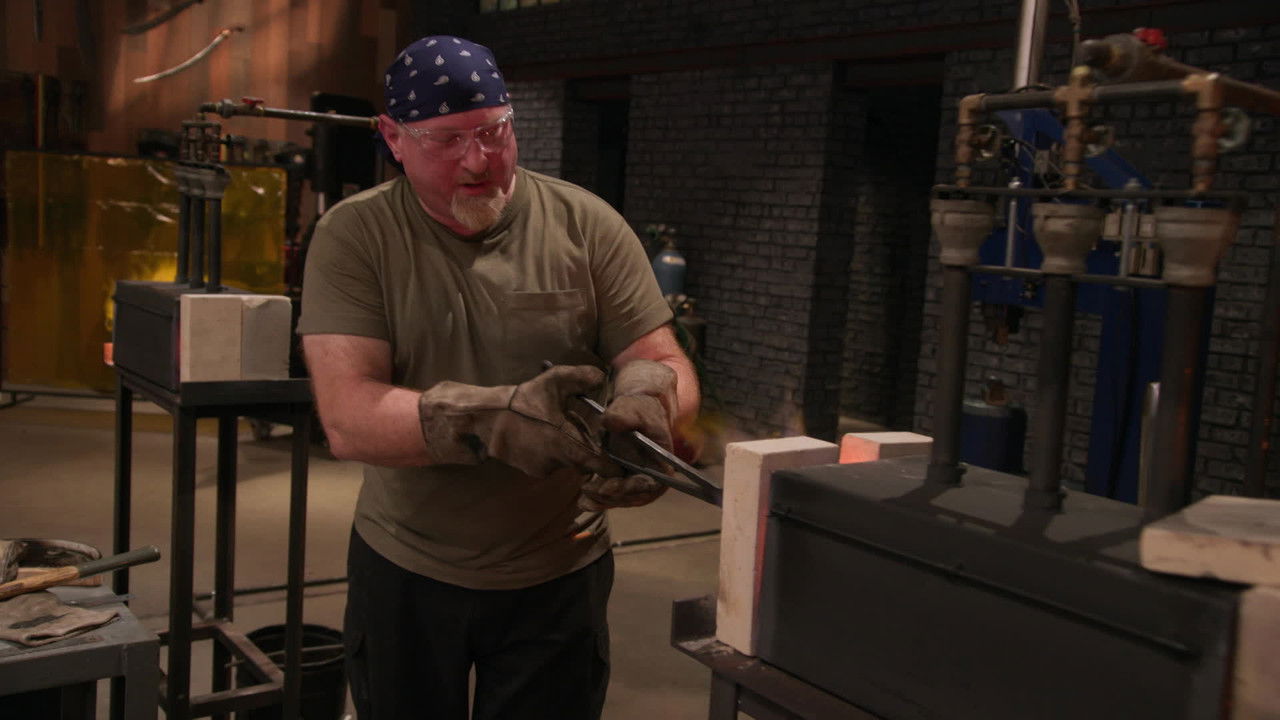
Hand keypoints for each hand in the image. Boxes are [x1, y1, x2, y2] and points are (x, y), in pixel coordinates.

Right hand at [418, 365, 614, 478]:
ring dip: (569, 449)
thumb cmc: (524, 400)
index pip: (600, 464)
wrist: (487, 419)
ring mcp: (544, 469)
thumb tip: (601, 377)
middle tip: (581, 427)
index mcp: (566, 442)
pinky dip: (554, 453)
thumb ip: (580, 377)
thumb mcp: (553, 381)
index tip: (621, 461)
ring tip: (557, 427)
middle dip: (587, 447)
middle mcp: (557, 461)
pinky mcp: (532, 472)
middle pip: (585, 460)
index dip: (613, 464)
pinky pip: (553, 463)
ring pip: (568, 461)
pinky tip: (543, 436)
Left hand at [578, 359, 677, 509]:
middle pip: (634, 496)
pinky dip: (598, 500)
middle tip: (590, 491)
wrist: (632, 412)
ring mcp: (636, 480)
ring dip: (602, 502)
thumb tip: (611, 421)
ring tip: (583, 500)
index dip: (630, 489)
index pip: (650, 484)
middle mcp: (652, 476)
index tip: (608, 487)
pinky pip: (612, 494)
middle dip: (612, 498)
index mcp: (662, 463)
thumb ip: (624, 415)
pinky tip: (582, 501)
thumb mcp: (632, 408)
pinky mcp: (623, 480)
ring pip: (621, 498)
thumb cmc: (637, 408)